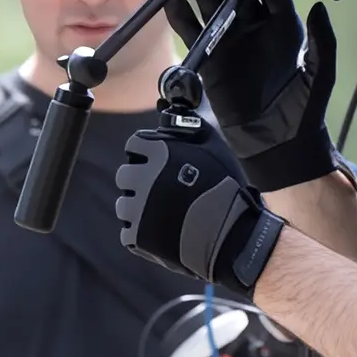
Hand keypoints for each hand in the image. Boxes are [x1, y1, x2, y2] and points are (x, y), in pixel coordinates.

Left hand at [115, 115, 285, 294]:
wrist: (232, 235)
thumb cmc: (228, 189)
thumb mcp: (217, 149)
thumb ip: (195, 130)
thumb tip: (182, 120)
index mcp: (158, 153)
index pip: (133, 145)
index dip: (144, 153)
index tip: (154, 162)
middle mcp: (143, 178)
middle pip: (124, 175)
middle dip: (138, 180)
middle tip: (159, 189)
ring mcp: (138, 209)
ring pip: (123, 205)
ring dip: (137, 206)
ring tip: (162, 212)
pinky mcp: (138, 236)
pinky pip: (128, 232)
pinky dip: (140, 232)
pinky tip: (161, 230)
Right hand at [163, 0, 341, 192]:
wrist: (277, 144)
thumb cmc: (304, 110)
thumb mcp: (320, 73)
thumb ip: (322, 41)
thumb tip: (320, 8)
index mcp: (284, 27)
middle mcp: (256, 28)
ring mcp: (232, 42)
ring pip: (213, 7)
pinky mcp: (212, 60)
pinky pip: (195, 34)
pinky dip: (182, 18)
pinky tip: (173, 2)